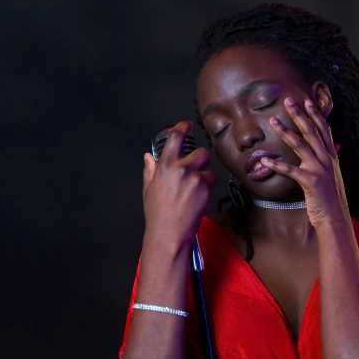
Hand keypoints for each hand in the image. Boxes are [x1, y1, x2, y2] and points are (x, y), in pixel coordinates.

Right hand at [142, 121, 216, 249]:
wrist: (168, 233)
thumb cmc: (157, 213)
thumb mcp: (149, 189)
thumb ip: (150, 170)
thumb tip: (148, 157)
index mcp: (165, 166)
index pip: (176, 138)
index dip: (183, 127)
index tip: (188, 125)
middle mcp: (181, 169)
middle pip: (201, 152)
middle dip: (202, 158)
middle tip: (197, 167)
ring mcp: (195, 179)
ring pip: (209, 170)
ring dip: (205, 177)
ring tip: (195, 190)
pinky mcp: (206, 190)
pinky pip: (210, 184)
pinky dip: (206, 190)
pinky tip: (196, 200)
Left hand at [260, 97, 349, 229]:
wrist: (336, 219)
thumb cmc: (330, 200)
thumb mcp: (332, 177)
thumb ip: (327, 162)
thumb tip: (329, 151)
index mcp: (332, 157)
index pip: (324, 130)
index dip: (315, 114)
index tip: (306, 101)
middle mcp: (327, 160)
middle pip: (312, 131)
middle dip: (299, 114)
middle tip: (288, 100)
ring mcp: (320, 170)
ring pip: (300, 145)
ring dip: (285, 131)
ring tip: (273, 121)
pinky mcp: (311, 182)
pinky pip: (290, 170)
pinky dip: (276, 165)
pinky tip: (263, 162)